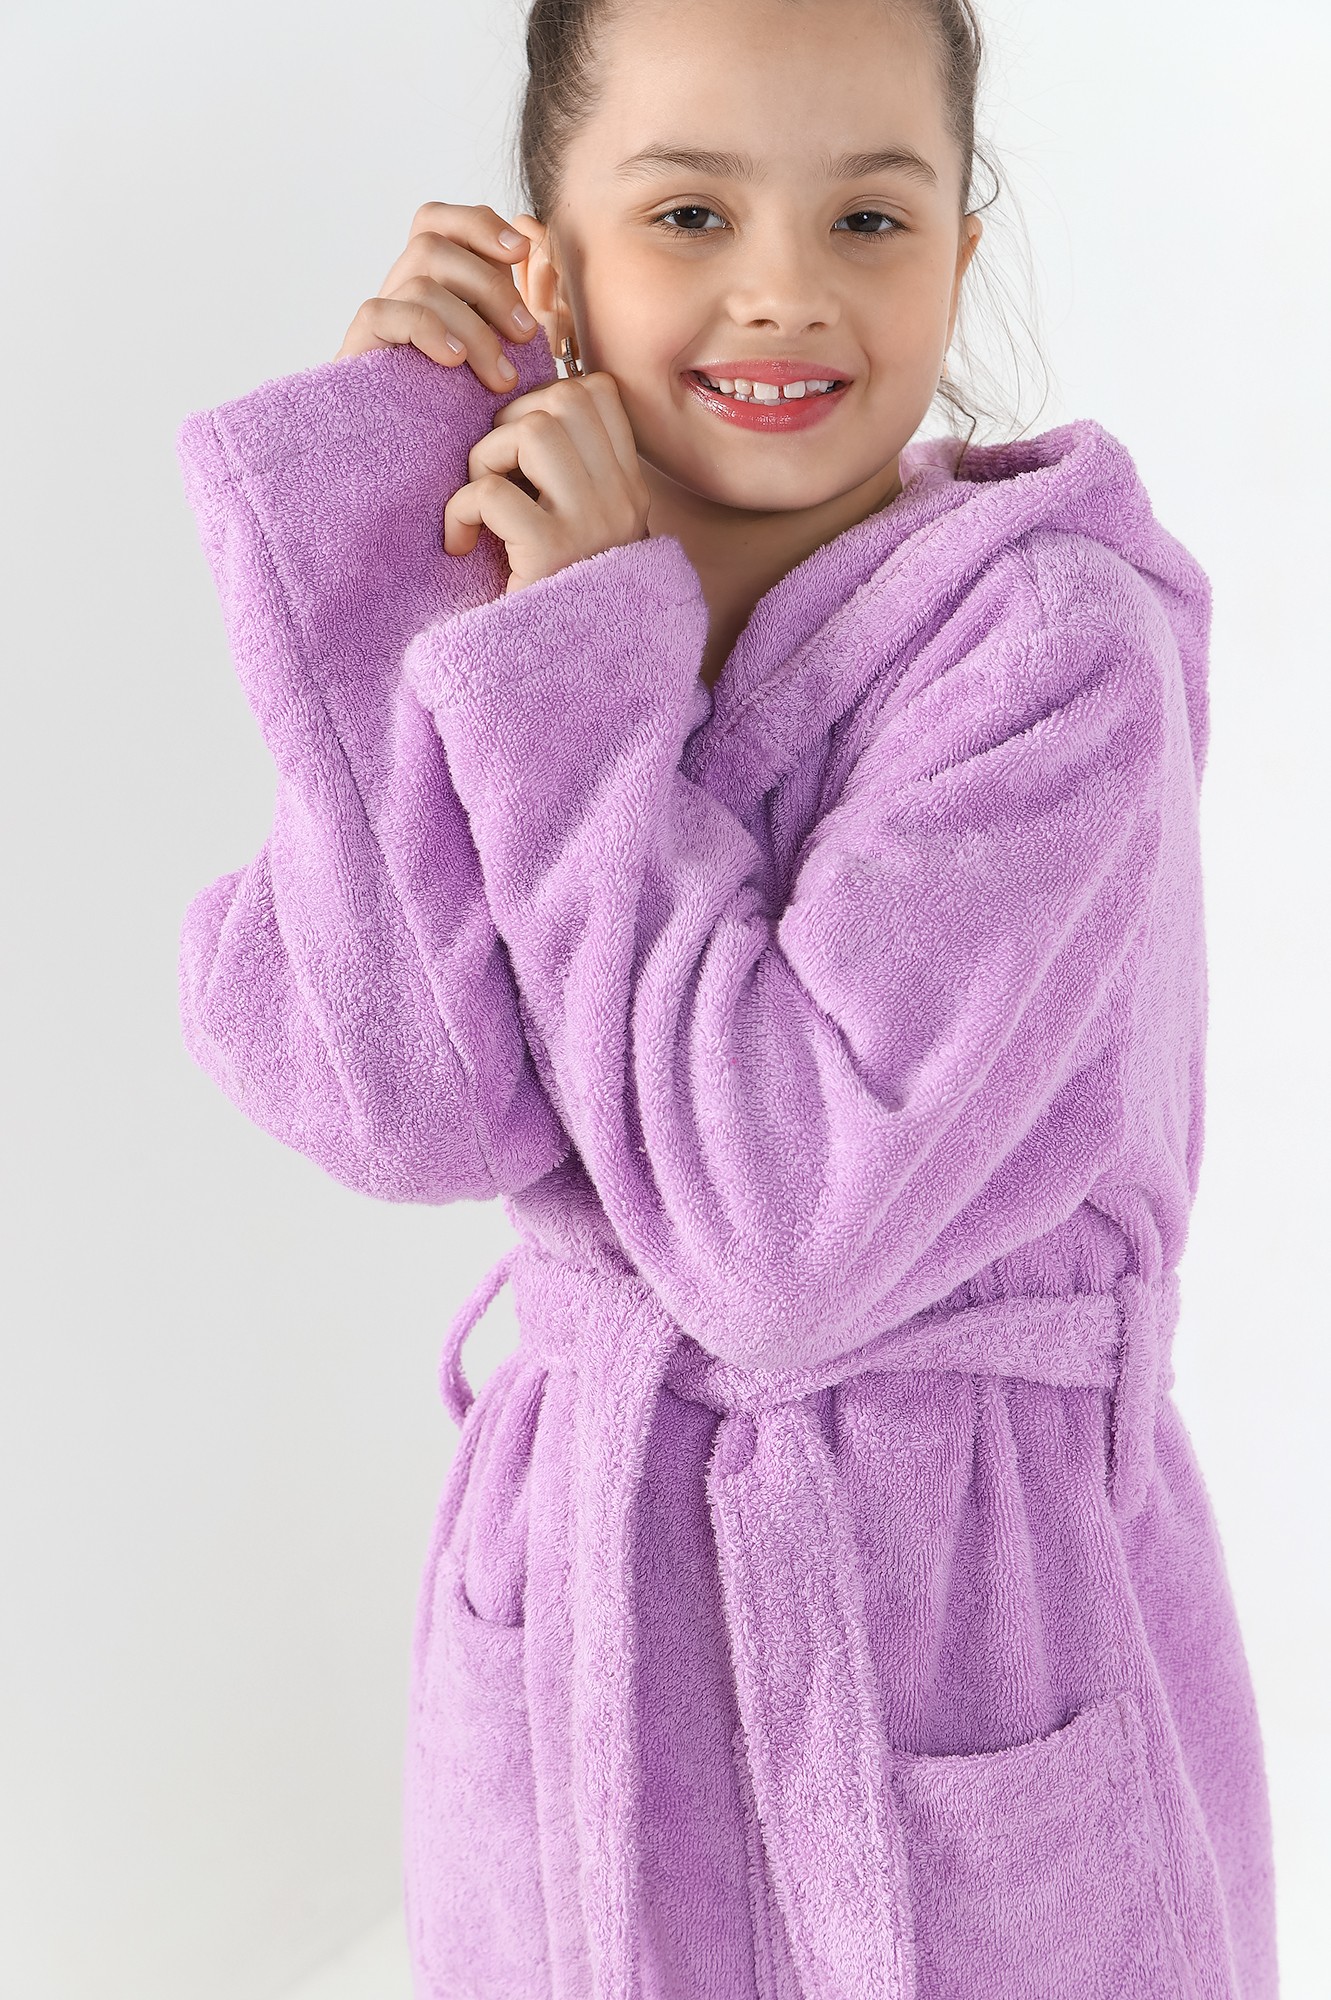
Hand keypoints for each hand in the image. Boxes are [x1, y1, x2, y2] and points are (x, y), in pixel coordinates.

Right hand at [335, 201, 541, 393]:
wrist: (418, 459)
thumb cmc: (469, 408)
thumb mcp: (506, 353)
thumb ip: (523, 309)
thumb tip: (542, 254)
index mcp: (431, 280)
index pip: (441, 221)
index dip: (478, 224)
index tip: (521, 250)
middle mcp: (399, 288)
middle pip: (432, 242)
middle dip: (490, 285)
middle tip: (524, 335)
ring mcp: (379, 315)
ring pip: (419, 280)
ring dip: (472, 325)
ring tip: (500, 376)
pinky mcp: (359, 345)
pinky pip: (385, 312)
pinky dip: (428, 331)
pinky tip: (455, 362)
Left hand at [443, 372, 651, 593]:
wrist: (563, 677)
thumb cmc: (553, 596)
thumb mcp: (578, 528)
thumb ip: (566, 474)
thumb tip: (521, 410)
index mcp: (629, 488)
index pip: (598, 391)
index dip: (545, 397)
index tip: (520, 449)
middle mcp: (621, 500)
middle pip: (563, 399)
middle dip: (510, 424)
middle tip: (494, 476)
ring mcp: (591, 524)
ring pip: (532, 431)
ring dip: (485, 459)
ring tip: (480, 507)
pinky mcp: (551, 553)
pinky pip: (491, 492)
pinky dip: (459, 510)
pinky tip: (461, 544)